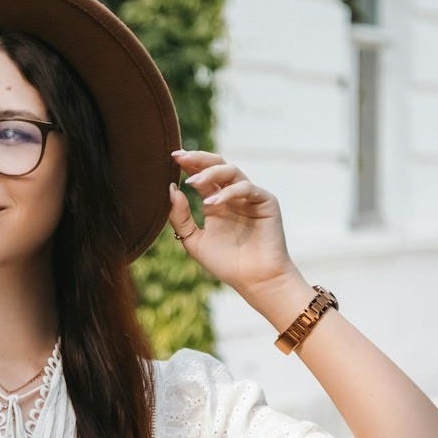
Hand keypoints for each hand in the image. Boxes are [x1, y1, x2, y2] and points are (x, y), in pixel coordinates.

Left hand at [167, 149, 299, 296]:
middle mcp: (232, 195)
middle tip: (180, 157)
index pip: (201, 176)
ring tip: (193, 182)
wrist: (254, 280)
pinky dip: (228, 193)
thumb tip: (171, 189)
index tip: (172, 157)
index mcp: (216, 201)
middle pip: (217, 165)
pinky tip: (211, 203)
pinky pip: (246, 188)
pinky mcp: (265, 201)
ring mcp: (250, 197)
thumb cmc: (226, 263)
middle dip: (198, 159)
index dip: (188, 164)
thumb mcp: (194, 241)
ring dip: (210, 173)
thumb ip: (180, 217)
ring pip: (231, 171)